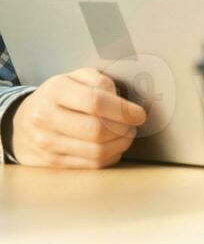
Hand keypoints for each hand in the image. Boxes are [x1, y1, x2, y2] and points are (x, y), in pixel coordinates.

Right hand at [11, 68, 147, 167]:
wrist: (23, 121)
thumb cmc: (59, 97)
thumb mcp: (76, 78)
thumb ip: (100, 82)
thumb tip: (120, 99)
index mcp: (56, 90)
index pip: (96, 102)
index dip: (123, 110)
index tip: (139, 114)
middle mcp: (46, 117)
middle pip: (97, 130)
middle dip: (124, 129)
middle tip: (133, 125)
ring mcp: (46, 142)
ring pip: (96, 151)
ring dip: (120, 144)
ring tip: (126, 135)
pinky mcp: (51, 162)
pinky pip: (91, 165)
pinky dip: (110, 157)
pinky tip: (113, 147)